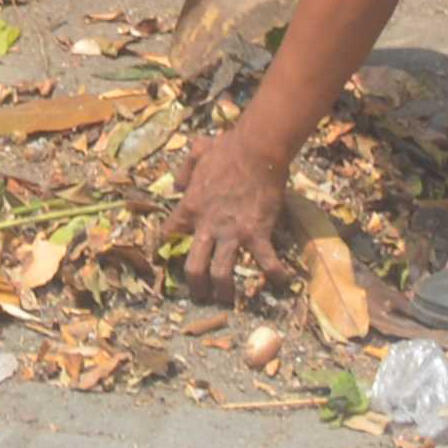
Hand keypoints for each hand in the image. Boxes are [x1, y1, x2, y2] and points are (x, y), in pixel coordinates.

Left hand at [182, 123, 290, 292]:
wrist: (255, 149)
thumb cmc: (227, 148)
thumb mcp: (196, 152)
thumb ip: (184, 170)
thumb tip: (177, 184)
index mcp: (190, 206)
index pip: (170, 234)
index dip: (167, 248)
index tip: (169, 259)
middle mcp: (207, 225)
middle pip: (193, 267)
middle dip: (196, 287)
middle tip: (201, 296)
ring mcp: (232, 232)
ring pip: (222, 274)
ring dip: (225, 292)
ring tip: (228, 300)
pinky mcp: (257, 233)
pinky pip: (266, 262)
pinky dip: (275, 275)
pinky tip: (280, 282)